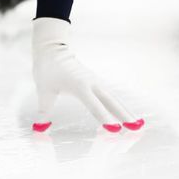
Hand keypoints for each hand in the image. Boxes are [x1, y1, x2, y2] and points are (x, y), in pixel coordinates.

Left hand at [32, 17, 142, 132]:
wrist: (52, 49)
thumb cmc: (47, 69)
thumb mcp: (43, 90)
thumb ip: (44, 111)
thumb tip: (39, 129)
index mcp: (79, 85)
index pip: (94, 106)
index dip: (105, 118)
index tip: (115, 130)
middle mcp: (91, 83)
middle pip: (112, 102)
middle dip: (124, 115)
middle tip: (137, 129)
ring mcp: (96, 82)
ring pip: (114, 99)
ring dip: (126, 111)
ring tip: (139, 125)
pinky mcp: (96, 83)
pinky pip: (110, 97)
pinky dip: (120, 106)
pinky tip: (127, 116)